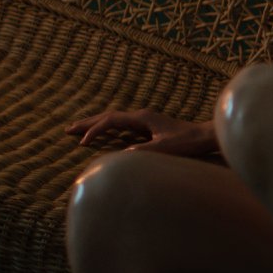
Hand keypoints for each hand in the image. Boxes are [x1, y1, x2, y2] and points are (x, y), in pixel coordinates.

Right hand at [65, 108, 214, 157]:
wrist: (204, 137)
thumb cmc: (187, 142)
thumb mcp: (165, 148)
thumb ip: (144, 151)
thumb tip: (122, 155)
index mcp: (142, 118)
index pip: (111, 121)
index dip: (95, 130)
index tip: (82, 142)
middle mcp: (142, 116)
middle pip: (108, 116)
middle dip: (87, 123)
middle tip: (67, 129)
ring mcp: (145, 121)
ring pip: (114, 120)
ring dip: (96, 124)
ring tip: (79, 130)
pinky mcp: (149, 127)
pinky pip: (122, 126)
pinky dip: (108, 129)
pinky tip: (104, 134)